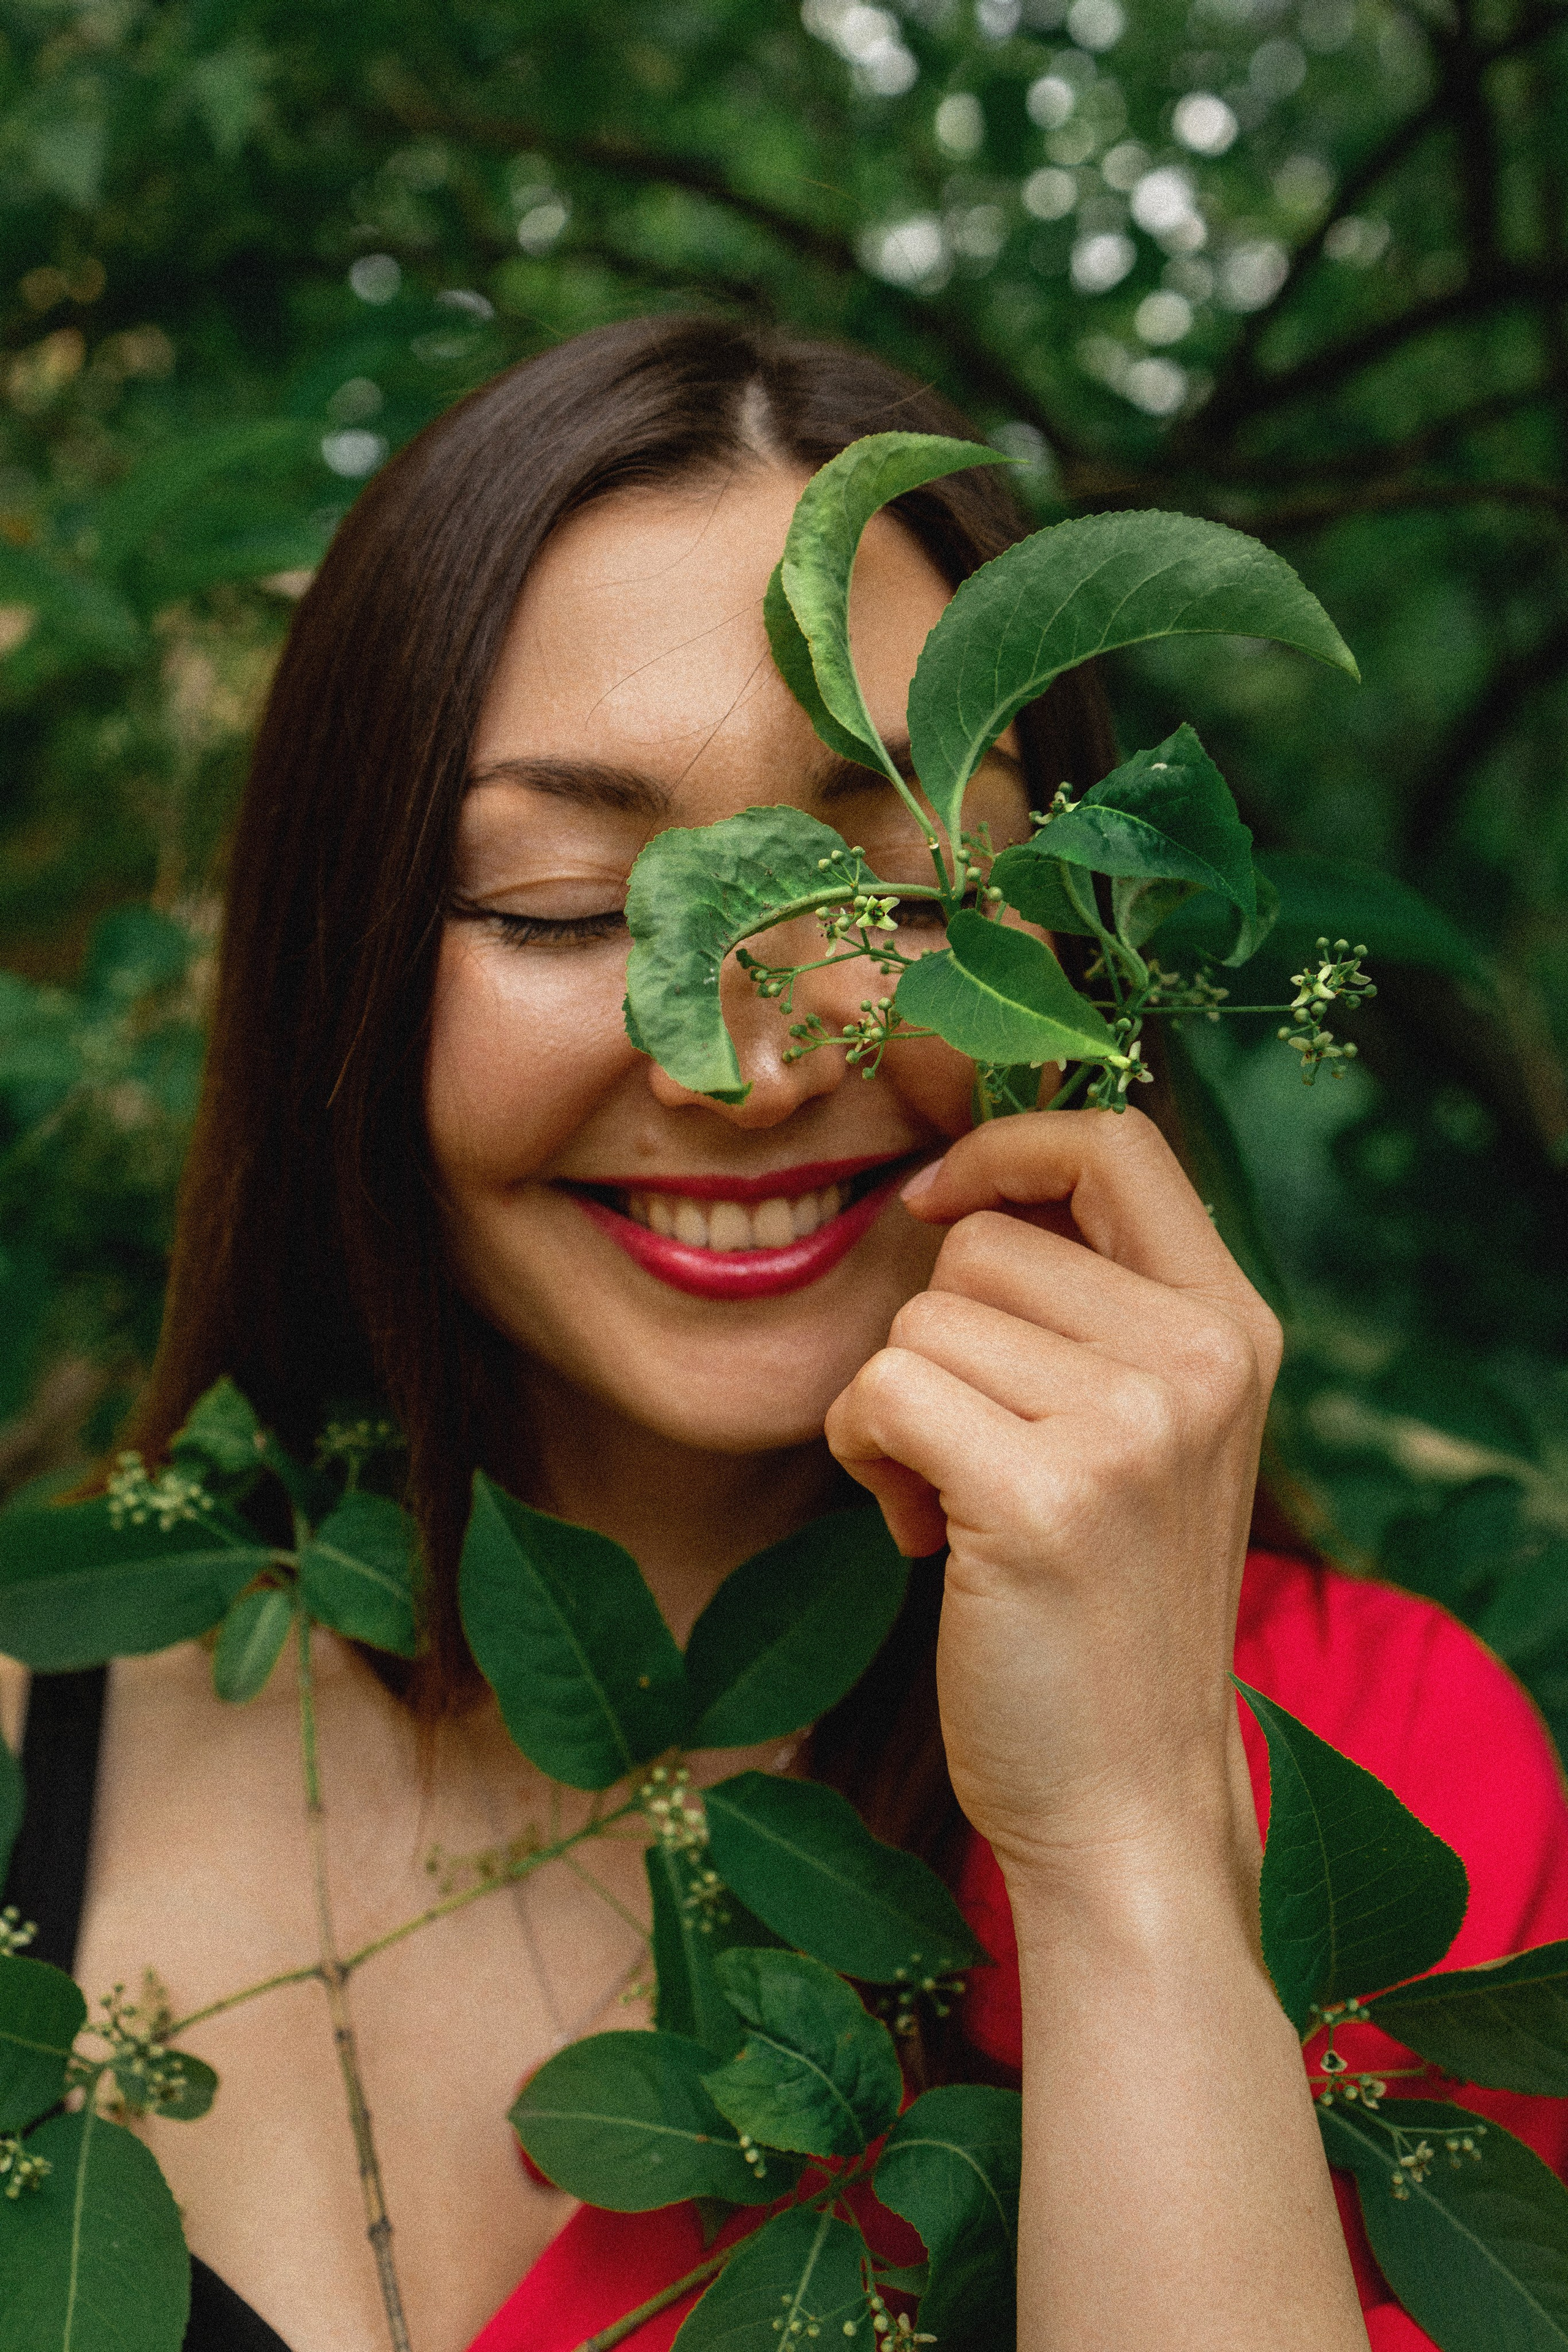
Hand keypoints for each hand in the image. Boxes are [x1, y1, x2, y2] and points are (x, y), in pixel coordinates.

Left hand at [824, 1107, 1281, 1893]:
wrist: (1127, 1800)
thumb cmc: (1104, 1608)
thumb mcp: (1146, 1433)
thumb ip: (1092, 1307)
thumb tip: (961, 1188)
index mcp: (1234, 1329)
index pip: (1116, 1142)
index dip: (1006, 1146)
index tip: (937, 1201)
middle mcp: (1201, 1362)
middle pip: (985, 1239)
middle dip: (938, 1334)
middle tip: (971, 1448)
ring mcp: (1131, 1428)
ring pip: (919, 1318)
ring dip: (896, 1406)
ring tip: (953, 1504)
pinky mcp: (1043, 1496)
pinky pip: (880, 1390)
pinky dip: (863, 1453)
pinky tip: (919, 1535)